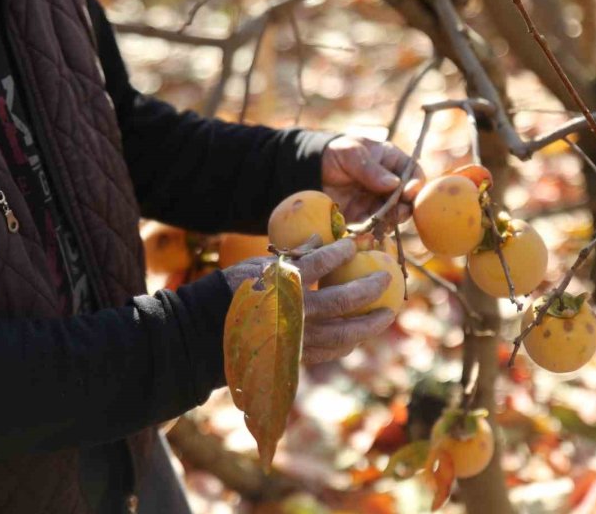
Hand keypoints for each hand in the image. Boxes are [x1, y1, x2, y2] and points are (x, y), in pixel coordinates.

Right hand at [222, 237, 395, 363]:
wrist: (207, 332)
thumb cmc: (234, 290)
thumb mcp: (259, 264)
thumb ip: (293, 254)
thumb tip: (320, 239)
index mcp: (282, 284)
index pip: (320, 263)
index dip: (341, 252)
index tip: (355, 244)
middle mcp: (293, 312)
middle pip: (342, 302)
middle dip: (370, 289)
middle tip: (388, 279)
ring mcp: (296, 338)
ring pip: (342, 333)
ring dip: (368, 324)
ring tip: (386, 314)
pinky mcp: (295, 356)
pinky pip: (328, 351)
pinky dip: (346, 343)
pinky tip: (356, 336)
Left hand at [322, 136, 424, 223]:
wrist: (312, 170)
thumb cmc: (335, 153)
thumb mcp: (351, 153)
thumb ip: (370, 168)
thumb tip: (394, 184)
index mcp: (392, 162)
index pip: (414, 173)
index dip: (416, 184)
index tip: (408, 193)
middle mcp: (390, 184)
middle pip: (408, 199)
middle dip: (405, 208)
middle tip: (397, 213)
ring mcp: (378, 202)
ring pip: (394, 216)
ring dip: (391, 222)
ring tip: (382, 224)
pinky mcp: (365, 217)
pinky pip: (375, 227)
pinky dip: (374, 231)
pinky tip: (369, 232)